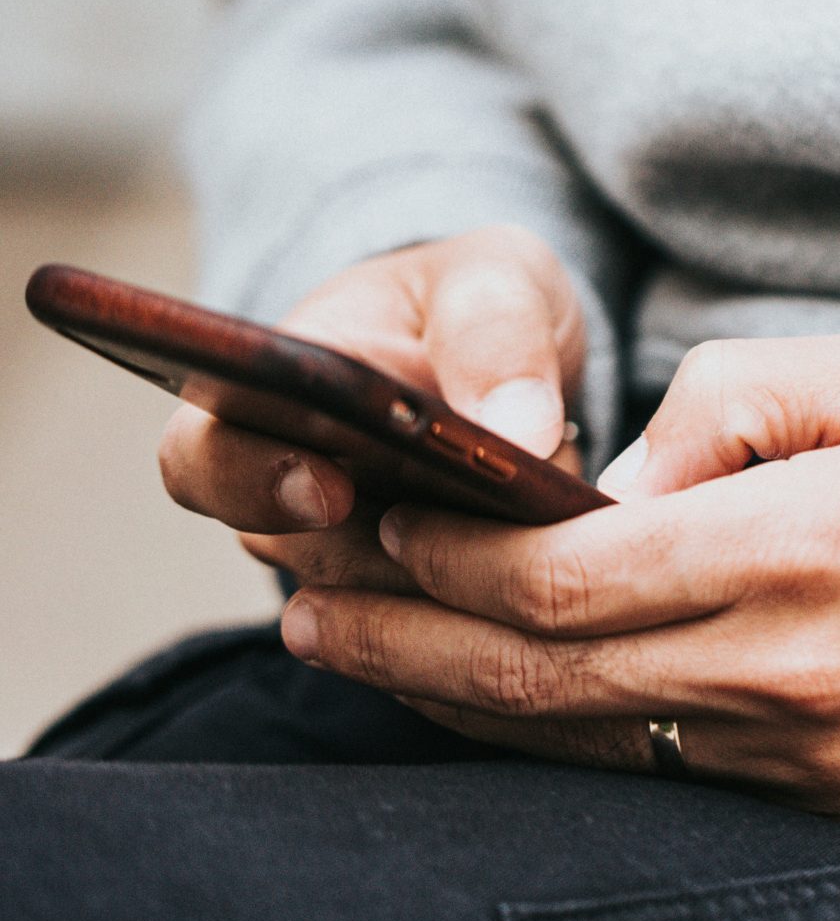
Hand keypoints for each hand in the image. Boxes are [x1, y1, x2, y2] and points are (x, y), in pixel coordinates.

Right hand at [158, 226, 586, 596]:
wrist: (514, 361)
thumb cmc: (478, 307)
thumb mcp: (496, 281)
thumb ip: (497, 333)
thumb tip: (517, 432)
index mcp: (268, 398)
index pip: (204, 460)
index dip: (250, 483)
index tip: (330, 488)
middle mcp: (290, 494)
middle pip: (296, 557)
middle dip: (383, 550)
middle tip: (465, 531)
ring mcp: (350, 560)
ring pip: (376, 615)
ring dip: (453, 585)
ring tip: (532, 535)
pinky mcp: (420, 610)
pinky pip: (443, 639)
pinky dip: (494, 613)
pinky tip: (554, 578)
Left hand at [277, 335, 839, 832]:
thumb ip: (730, 410)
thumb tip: (613, 482)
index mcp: (799, 557)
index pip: (559, 573)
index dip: (439, 554)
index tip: (364, 519)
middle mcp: (792, 684)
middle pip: (539, 679)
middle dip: (402, 643)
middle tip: (303, 613)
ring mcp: (818, 773)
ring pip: (588, 745)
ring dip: (460, 702)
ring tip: (363, 660)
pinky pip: (669, 783)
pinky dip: (565, 743)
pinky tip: (507, 710)